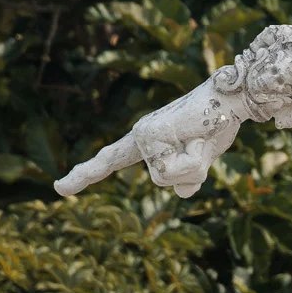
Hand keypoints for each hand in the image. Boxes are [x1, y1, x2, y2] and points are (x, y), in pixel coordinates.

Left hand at [54, 77, 244, 197]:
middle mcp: (140, 136)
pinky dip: (192, 158)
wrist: (232, 98)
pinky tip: (198, 136)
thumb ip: (191, 175)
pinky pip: (169, 168)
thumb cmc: (219, 123)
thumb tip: (183, 193)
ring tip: (202, 138)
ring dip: (193, 164)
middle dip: (189, 166)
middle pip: (162, 179)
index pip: (110, 159)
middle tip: (203, 139)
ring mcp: (142, 134)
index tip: (60, 188)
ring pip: (165, 177)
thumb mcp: (205, 157)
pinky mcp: (147, 133)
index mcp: (149, 141)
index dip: (85, 175)